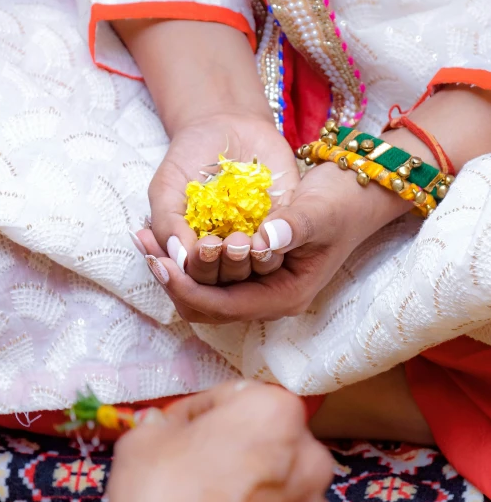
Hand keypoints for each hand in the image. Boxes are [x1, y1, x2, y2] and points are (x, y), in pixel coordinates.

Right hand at [107, 382, 332, 501]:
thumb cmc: (164, 498)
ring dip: (254, 494)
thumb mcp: (142, 440)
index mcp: (275, 412)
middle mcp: (311, 454)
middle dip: (234, 453)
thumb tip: (171, 429)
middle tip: (194, 475)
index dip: (197, 414)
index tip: (174, 433)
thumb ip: (164, 423)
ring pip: (280, 488)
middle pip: (265, 443)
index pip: (231, 398)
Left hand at [137, 159, 409, 322]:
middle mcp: (267, 299)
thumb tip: (264, 240)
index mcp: (284, 296)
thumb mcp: (321, 211)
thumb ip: (295, 226)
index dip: (188, 287)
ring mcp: (258, 287)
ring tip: (145, 238)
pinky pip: (208, 273)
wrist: (357, 194)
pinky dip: (184, 256)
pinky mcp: (249, 271)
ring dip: (174, 269)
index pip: (224, 306)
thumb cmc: (342, 203)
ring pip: (203, 292)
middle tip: (145, 247)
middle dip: (173, 281)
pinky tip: (163, 233)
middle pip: (206, 307)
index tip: (159, 261)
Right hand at [146, 113, 299, 284]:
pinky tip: (270, 232)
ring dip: (252, 259)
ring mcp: (258, 239)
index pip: (195, 277)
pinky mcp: (285, 222)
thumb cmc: (188, 159)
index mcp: (197, 253)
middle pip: (227, 278)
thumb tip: (178, 257)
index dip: (194, 270)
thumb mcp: (166, 187)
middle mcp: (228, 253)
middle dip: (225, 266)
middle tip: (222, 245)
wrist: (225, 125)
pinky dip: (277, 238)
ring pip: (259, 265)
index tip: (197, 250)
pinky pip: (285, 239)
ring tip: (243, 242)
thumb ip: (167, 222)